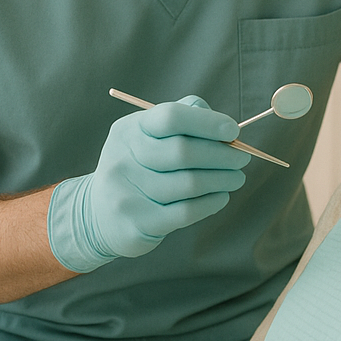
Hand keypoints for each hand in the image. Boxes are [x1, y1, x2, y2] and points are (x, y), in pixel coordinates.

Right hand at [48, 96, 250, 271]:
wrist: (97, 213)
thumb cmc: (139, 164)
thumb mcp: (149, 134)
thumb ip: (184, 117)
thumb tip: (221, 123)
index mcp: (130, 129)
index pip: (170, 117)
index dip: (207, 123)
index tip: (233, 131)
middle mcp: (123, 158)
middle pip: (184, 152)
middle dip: (222, 155)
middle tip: (242, 158)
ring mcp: (126, 193)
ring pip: (189, 184)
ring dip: (222, 180)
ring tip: (236, 177)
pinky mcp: (136, 224)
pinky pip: (185, 212)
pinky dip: (211, 203)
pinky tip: (221, 197)